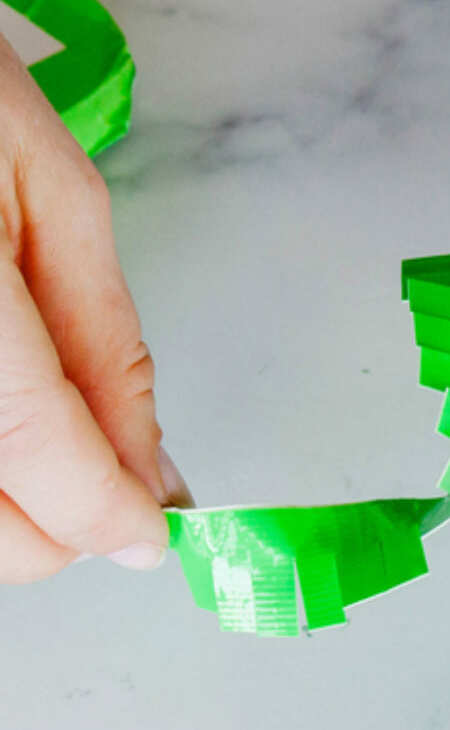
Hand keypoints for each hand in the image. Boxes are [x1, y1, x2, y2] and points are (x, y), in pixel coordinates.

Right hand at [0, 36, 189, 584]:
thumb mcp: (57, 194)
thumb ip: (106, 343)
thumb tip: (149, 466)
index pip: (35, 447)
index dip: (105, 510)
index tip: (154, 535)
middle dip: (58, 525)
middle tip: (104, 477)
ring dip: (9, 510)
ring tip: (47, 438)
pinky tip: (5, 425)